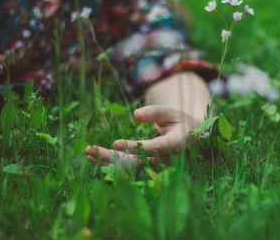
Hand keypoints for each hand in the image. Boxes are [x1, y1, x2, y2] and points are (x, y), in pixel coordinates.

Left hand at [85, 105, 202, 165]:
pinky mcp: (147, 166)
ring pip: (129, 166)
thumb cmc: (182, 123)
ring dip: (107, 161)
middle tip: (89, 149)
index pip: (152, 148)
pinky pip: (128, 167)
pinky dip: (111, 163)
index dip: (134, 147)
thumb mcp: (172, 112)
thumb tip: (135, 114)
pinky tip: (95, 158)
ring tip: (87, 153)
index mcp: (174, 145)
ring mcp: (155, 165)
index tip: (115, 143)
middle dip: (110, 157)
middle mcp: (163, 159)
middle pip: (135, 161)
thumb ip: (155, 112)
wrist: (192, 139)